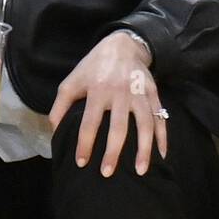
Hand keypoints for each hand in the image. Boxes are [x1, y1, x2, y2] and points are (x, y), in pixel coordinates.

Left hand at [48, 30, 166, 176]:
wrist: (122, 45)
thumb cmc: (92, 68)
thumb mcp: (71, 81)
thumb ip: (60, 106)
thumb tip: (55, 132)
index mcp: (98, 90)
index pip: (90, 122)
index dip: (85, 143)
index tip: (81, 163)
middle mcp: (120, 93)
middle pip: (118, 127)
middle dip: (113, 152)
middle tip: (107, 173)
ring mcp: (139, 94)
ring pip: (145, 125)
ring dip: (143, 149)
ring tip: (139, 171)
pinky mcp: (154, 94)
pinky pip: (160, 118)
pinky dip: (163, 137)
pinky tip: (161, 155)